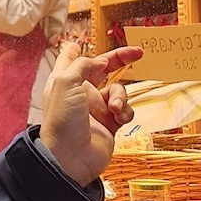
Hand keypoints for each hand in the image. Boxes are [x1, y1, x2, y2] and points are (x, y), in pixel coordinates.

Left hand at [39, 42, 144, 187]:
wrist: (71, 158)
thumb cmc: (62, 120)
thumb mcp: (65, 83)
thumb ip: (83, 65)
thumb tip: (100, 60)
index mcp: (66, 81)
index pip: (72, 59)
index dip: (79, 49)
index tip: (83, 42)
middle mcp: (81, 93)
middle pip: (103, 70)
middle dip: (120, 60)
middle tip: (138, 53)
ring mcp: (96, 109)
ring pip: (118, 91)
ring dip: (121, 96)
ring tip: (114, 109)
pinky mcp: (110, 124)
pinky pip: (125, 111)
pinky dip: (125, 112)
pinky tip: (119, 119)